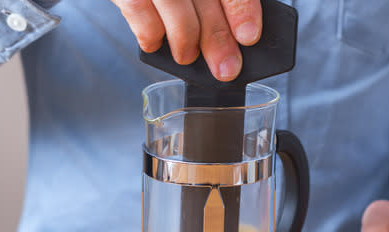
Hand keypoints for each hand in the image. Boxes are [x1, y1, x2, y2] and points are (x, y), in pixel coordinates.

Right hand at [110, 0, 261, 80]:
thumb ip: (216, 4)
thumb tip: (238, 35)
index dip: (242, 10)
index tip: (248, 37)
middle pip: (205, 1)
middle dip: (217, 40)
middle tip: (226, 68)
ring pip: (176, 10)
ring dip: (185, 42)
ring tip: (187, 56)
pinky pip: (139, 13)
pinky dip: (151, 36)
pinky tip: (156, 42)